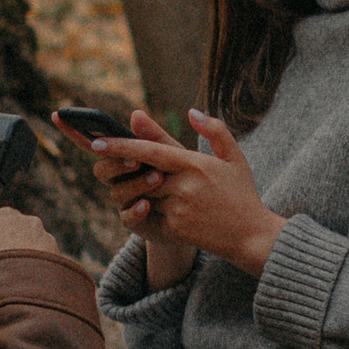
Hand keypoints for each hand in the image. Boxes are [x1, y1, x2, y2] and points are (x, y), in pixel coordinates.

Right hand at [0, 180, 58, 276]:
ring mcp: (45, 239)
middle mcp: (29, 222)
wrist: (10, 291)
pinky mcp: (57, 257)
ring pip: (34, 246)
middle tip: (0, 266)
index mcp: (6, 213)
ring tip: (14, 276)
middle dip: (12, 245)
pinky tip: (27, 281)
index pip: (0, 220)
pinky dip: (39, 268)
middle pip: (19, 232)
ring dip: (27, 257)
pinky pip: (46, 261)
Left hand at [91, 108, 286, 278]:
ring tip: (157, 188)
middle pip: (141, 175)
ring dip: (143, 191)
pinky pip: (150, 216)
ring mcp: (178, 209)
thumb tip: (192, 111)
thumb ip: (215, 130)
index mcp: (195, 164)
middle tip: (114, 164)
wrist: (251, 236)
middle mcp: (184, 186)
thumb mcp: (234, 157)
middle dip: (129, 171)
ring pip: (144, 195)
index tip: (97, 141)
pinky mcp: (175, 229)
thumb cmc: (241, 194)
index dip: (121, 146)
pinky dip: (150, 210)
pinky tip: (163, 208)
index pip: (150, 151)